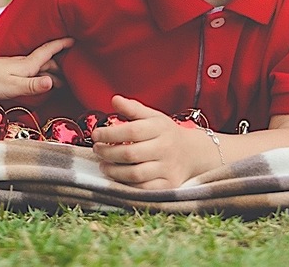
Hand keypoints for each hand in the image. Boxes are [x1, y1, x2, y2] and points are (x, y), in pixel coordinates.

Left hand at [0, 37, 72, 100]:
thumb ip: (33, 85)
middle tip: (77, 64)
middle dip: (63, 60)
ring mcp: (17, 65)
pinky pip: (32, 69)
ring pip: (40, 64)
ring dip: (53, 67)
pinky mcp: (10, 70)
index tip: (75, 39)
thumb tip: (53, 82)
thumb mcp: (14, 86)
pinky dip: (41, 71)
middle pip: (48, 60)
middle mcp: (24, 62)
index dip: (62, 44)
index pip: (49, 51)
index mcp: (28, 64)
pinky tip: (40, 76)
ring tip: (64, 74)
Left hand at [90, 95, 217, 188]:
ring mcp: (167, 169)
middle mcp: (165, 149)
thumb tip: (115, 99)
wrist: (192, 153)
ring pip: (135, 174)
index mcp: (160, 129)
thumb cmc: (166, 133)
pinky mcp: (168, 185)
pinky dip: (127, 184)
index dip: (110, 134)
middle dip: (108, 152)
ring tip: (103, 164)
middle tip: (97, 149)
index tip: (95, 135)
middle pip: (131, 154)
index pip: (132, 131)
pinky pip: (143, 189)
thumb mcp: (152, 117)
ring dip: (114, 171)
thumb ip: (133, 109)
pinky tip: (118, 177)